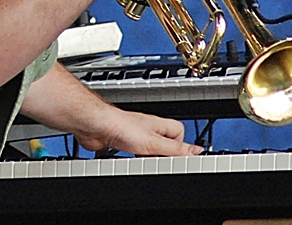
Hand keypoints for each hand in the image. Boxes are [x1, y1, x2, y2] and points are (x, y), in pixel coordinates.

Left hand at [73, 109, 201, 157]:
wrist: (95, 126)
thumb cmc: (120, 125)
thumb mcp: (154, 142)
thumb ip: (176, 148)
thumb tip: (197, 151)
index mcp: (158, 126)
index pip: (179, 132)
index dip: (181, 145)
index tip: (183, 159)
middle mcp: (146, 130)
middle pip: (163, 144)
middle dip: (162, 156)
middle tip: (160, 165)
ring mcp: (133, 136)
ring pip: (146, 151)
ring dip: (145, 160)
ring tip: (145, 165)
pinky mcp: (120, 144)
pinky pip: (130, 155)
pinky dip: (131, 162)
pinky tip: (129, 165)